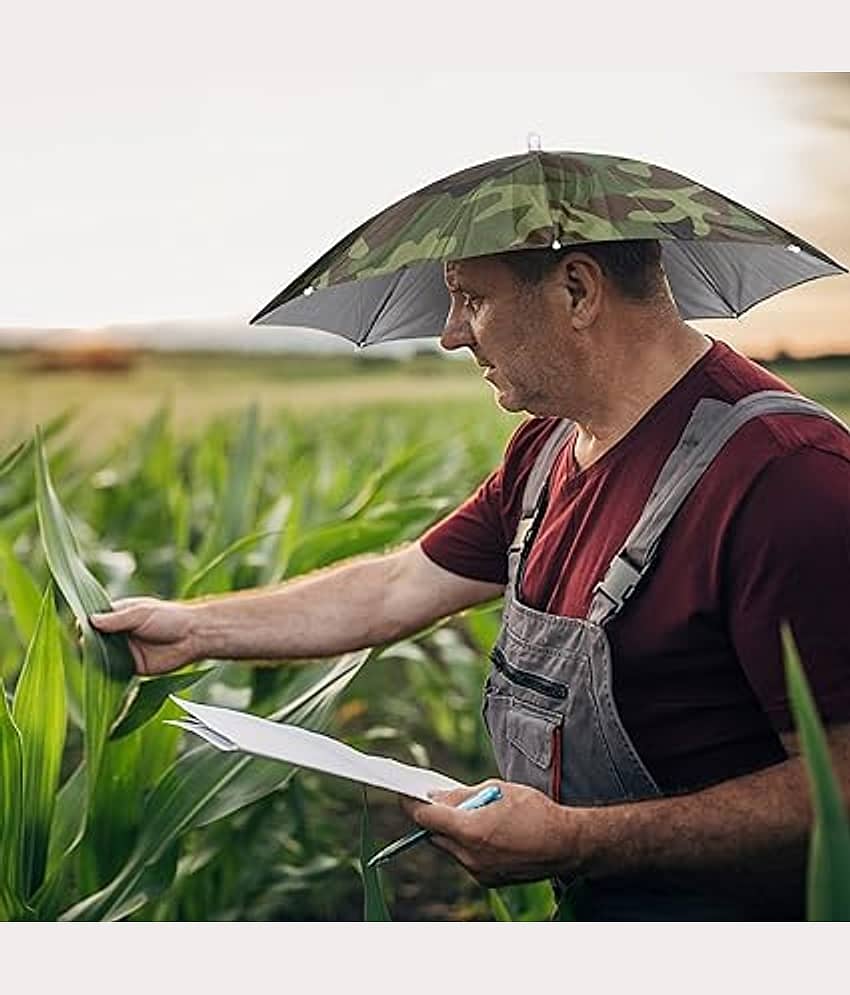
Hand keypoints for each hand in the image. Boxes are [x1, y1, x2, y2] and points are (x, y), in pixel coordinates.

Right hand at [88, 597, 200, 675]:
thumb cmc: (169, 618)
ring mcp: (125, 650)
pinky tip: (97, 675)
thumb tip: (91, 620)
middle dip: (87, 643)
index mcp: (119, 614)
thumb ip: (117, 618)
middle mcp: (119, 633)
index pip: (94, 619)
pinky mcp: (132, 667)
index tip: (78, 628)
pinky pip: (114, 671)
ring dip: (94, 659)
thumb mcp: (141, 613)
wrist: (193, 637)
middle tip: (83, 646)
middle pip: (94, 639)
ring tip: (88, 660)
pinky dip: (106, 673)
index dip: (84, 624)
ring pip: (101, 656)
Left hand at [400, 780, 586, 886]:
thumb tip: (437, 796)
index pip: (426, 818)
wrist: (566, 844)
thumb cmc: (535, 811)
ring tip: (467, 815)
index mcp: (470, 831)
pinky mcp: (488, 880)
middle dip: (433, 818)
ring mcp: (479, 872)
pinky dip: (467, 845)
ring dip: (452, 832)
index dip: (411, 805)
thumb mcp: (497, 790)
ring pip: (450, 849)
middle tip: (434, 801)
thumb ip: (463, 795)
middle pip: (434, 836)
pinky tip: (483, 832)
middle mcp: (470, 856)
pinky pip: (466, 859)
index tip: (404, 795)